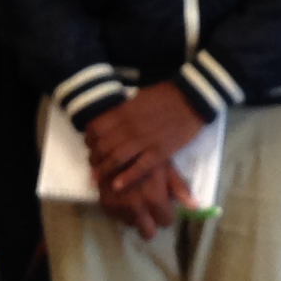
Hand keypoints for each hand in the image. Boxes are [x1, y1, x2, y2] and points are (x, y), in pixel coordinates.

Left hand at [87, 84, 202, 187]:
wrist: (191, 98)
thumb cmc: (164, 95)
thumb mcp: (137, 99)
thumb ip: (123, 112)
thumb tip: (110, 122)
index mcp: (123, 112)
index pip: (96, 129)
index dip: (89, 140)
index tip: (89, 146)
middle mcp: (129, 127)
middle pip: (103, 147)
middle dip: (94, 159)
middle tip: (93, 166)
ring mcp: (144, 140)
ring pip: (116, 159)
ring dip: (104, 170)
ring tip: (98, 178)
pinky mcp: (159, 152)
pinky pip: (139, 168)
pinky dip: (126, 178)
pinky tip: (116, 185)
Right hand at [103, 157, 190, 236]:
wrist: (113, 145)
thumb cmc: (144, 152)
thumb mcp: (166, 166)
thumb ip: (180, 188)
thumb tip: (195, 207)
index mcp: (153, 198)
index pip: (166, 221)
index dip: (167, 213)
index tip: (164, 204)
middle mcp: (135, 207)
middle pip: (148, 233)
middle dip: (152, 223)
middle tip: (151, 209)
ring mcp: (119, 208)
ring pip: (133, 225)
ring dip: (137, 216)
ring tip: (136, 197)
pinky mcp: (106, 205)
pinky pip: (118, 217)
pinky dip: (123, 211)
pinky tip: (124, 195)